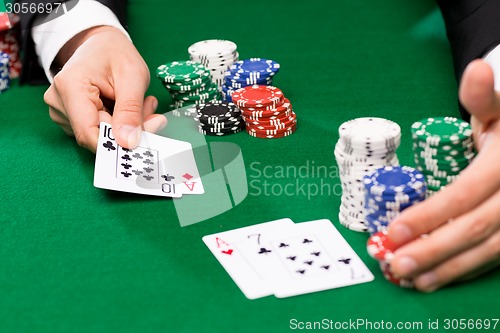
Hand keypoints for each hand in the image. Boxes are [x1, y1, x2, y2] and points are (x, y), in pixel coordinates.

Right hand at [44, 26, 166, 152]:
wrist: (102, 44)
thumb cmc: (115, 53)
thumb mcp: (133, 76)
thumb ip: (131, 110)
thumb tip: (128, 142)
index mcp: (70, 88)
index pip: (89, 133)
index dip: (116, 144)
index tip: (142, 141)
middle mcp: (60, 102)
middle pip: (98, 135)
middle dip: (130, 129)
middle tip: (151, 111)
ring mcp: (63, 112)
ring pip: (102, 136)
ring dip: (127, 126)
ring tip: (140, 102)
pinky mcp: (71, 118)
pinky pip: (100, 131)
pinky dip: (120, 124)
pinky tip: (126, 106)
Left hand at [387, 60, 499, 291]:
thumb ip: (484, 97)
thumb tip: (475, 69)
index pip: (463, 194)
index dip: (430, 215)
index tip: (393, 231)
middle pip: (476, 229)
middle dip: (433, 250)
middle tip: (395, 264)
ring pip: (490, 250)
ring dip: (449, 268)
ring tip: (412, 280)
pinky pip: (497, 258)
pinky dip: (467, 270)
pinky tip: (439, 279)